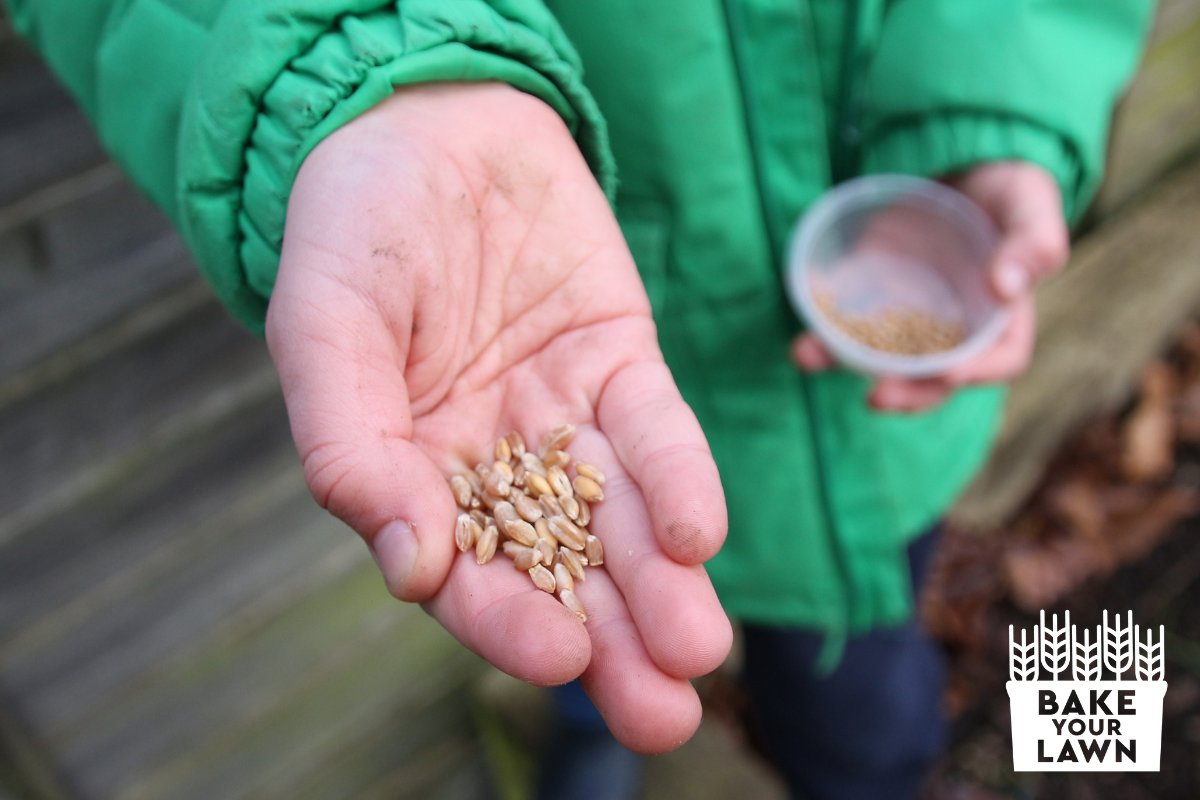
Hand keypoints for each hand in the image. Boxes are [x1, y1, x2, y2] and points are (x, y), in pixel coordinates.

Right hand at [266, 84, 730, 752]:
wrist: (426, 123)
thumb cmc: (352, 228)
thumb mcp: (322, 328)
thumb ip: (348, 445)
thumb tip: (408, 566)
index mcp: (413, 477)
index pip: (467, 575)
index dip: (507, 619)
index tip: (557, 656)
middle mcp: (495, 465)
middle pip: (560, 572)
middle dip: (612, 641)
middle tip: (663, 712)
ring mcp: (564, 419)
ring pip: (620, 519)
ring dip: (661, 585)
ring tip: (697, 650)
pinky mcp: (621, 364)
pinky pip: (656, 430)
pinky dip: (678, 478)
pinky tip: (696, 532)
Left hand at [792, 161, 1069, 410]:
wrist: (958, 161)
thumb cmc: (1006, 185)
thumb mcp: (1029, 201)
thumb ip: (1032, 242)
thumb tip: (1006, 288)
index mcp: (1003, 315)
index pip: (1000, 359)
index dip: (977, 372)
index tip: (949, 374)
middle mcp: (954, 327)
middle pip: (934, 377)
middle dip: (907, 393)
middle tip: (876, 396)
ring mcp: (910, 316)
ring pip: (881, 357)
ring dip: (844, 364)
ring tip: (810, 359)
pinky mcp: (873, 298)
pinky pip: (848, 326)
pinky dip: (823, 335)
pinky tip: (802, 335)